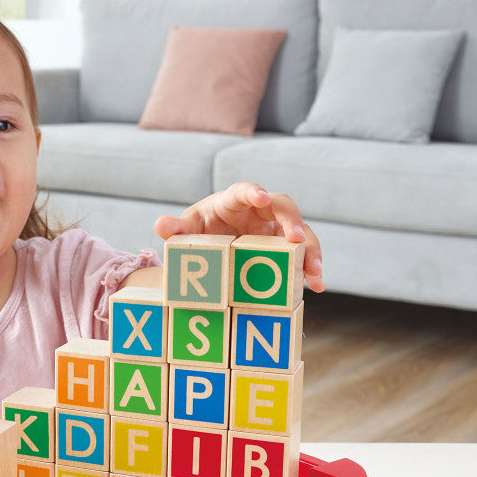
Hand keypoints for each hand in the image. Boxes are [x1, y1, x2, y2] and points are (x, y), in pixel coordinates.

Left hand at [155, 181, 323, 292]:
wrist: (210, 248)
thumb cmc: (199, 231)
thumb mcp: (187, 231)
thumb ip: (176, 229)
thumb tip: (161, 225)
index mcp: (233, 201)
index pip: (244, 190)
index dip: (253, 192)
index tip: (261, 196)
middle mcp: (259, 212)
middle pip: (283, 207)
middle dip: (292, 221)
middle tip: (297, 240)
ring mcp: (274, 230)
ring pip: (300, 232)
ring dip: (310, 250)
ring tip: (315, 272)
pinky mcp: (282, 249)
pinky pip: (301, 256)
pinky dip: (309, 269)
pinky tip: (316, 285)